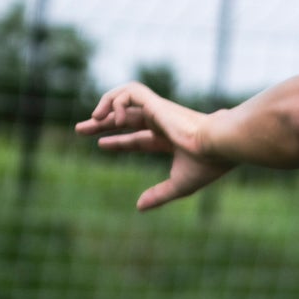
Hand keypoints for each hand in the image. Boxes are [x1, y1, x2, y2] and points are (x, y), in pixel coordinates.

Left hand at [75, 82, 233, 209]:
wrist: (219, 146)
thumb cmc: (206, 165)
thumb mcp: (179, 185)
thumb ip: (159, 194)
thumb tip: (138, 207)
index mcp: (169, 139)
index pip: (138, 137)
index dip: (118, 140)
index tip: (99, 144)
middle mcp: (163, 123)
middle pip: (127, 117)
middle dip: (103, 121)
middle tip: (80, 129)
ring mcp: (160, 111)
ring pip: (126, 98)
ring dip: (106, 104)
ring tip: (93, 119)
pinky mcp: (156, 104)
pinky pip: (131, 92)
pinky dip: (118, 101)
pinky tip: (115, 119)